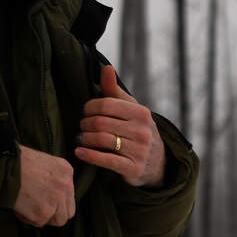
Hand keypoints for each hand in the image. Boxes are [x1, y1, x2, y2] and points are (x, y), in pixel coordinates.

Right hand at [12, 145, 76, 226]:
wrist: (3, 166)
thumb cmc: (16, 161)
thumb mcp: (43, 161)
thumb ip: (53, 177)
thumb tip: (52, 191)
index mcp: (65, 171)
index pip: (70, 195)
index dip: (58, 200)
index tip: (48, 199)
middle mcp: (65, 186)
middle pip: (67, 212)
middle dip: (55, 213)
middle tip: (40, 208)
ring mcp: (55, 200)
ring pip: (57, 220)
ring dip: (43, 217)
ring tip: (30, 207)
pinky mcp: (43, 212)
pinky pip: (39, 222)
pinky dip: (28, 218)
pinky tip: (21, 206)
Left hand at [73, 63, 164, 189]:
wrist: (157, 162)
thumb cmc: (137, 130)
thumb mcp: (130, 109)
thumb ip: (114, 90)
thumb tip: (106, 68)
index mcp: (141, 112)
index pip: (106, 104)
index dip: (89, 107)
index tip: (85, 112)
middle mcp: (142, 131)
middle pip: (101, 122)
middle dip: (85, 124)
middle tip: (81, 127)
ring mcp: (139, 151)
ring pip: (102, 140)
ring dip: (85, 139)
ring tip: (80, 139)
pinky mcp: (133, 168)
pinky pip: (106, 160)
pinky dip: (89, 155)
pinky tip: (79, 152)